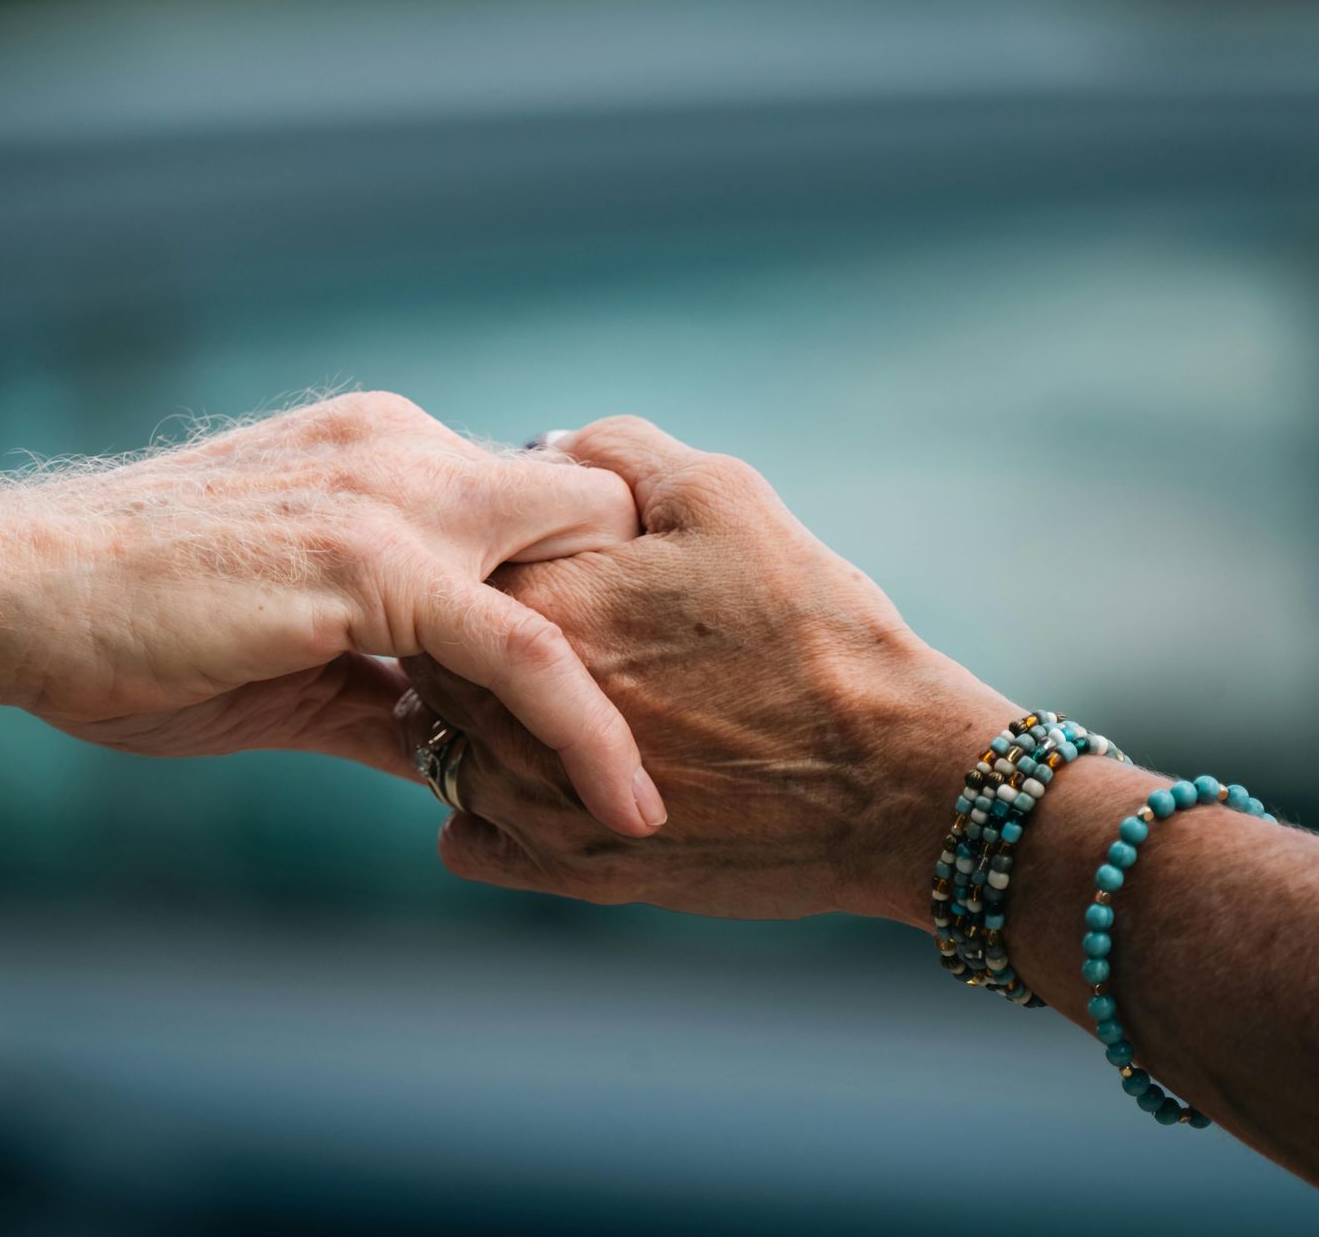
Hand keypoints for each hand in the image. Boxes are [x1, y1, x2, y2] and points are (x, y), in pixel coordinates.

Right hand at [0, 393, 666, 834]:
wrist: (6, 591)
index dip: (589, 587)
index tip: (630, 681)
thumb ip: (392, 694)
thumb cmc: (130, 626)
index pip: (538, 500)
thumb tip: (464, 765)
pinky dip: (586, 729)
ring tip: (669, 796)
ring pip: (581, 577)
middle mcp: (405, 451)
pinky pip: (524, 651)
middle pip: (592, 513)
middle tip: (680, 724)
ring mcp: (392, 497)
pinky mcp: (371, 563)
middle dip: (641, 615)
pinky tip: (622, 806)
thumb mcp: (292, 662)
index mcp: (385, 453)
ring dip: (639, 683)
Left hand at [394, 416, 1016, 917]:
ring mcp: (533, 802)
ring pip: (438, 749)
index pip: (442, 564)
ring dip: (474, 722)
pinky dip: (490, 809)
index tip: (524, 557)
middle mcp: (512, 710)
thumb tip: (546, 448)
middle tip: (536, 630)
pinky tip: (550, 776)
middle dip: (465, 640)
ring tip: (544, 702)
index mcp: (539, 604)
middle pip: (427, 660)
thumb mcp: (725, 497)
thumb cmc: (816, 630)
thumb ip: (616, 454)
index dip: (478, 554)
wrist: (891, 778)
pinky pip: (468, 838)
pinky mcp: (568, 871)